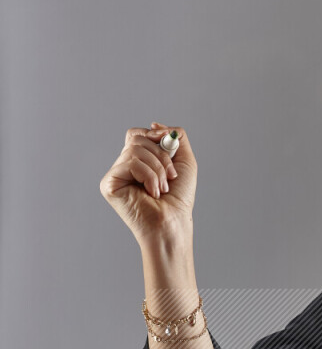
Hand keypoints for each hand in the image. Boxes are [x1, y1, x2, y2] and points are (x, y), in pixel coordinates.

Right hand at [99, 122, 195, 246]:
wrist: (173, 222)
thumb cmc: (179, 199)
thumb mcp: (185, 161)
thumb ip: (176, 137)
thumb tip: (155, 125)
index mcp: (138, 162)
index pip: (137, 135)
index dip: (152, 135)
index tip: (167, 144)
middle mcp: (124, 167)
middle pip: (136, 139)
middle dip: (161, 156)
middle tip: (169, 178)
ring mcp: (115, 175)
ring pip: (134, 149)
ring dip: (157, 169)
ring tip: (161, 189)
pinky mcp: (109, 184)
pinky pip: (130, 162)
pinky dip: (148, 175)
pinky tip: (151, 193)